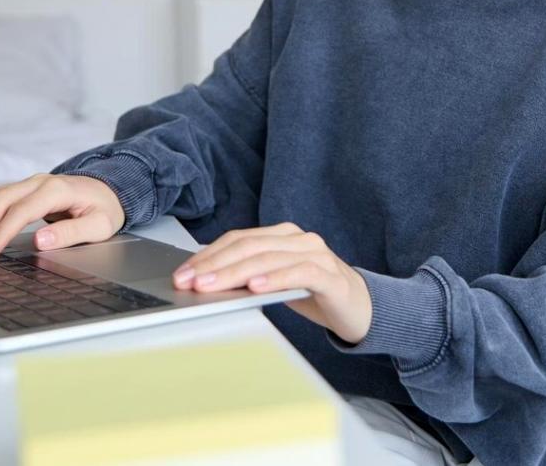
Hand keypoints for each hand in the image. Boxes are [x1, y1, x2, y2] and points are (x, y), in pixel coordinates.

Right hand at [0, 173, 124, 260]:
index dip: (1, 232)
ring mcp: (30, 183)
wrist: (109, 190)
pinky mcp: (24, 189)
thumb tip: (40, 240)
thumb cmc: (104, 209)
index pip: (21, 211)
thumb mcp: (99, 226)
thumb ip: (71, 233)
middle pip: (0, 199)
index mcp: (57, 190)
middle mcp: (40, 182)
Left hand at [172, 221, 372, 344]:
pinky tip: (255, 287)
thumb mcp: (276, 283)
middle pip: (248, 246)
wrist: (361, 309)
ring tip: (212, 286)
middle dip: (214, 264)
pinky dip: (274, 279)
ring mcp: (316, 254)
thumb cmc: (315, 294)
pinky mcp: (330, 275)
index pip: (238, 239)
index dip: (208, 255)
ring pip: (268, 258)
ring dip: (235, 273)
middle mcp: (299, 239)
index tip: (183, 273)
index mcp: (282, 236)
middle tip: (190, 281)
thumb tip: (206, 281)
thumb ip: (249, 276)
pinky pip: (299, 273)